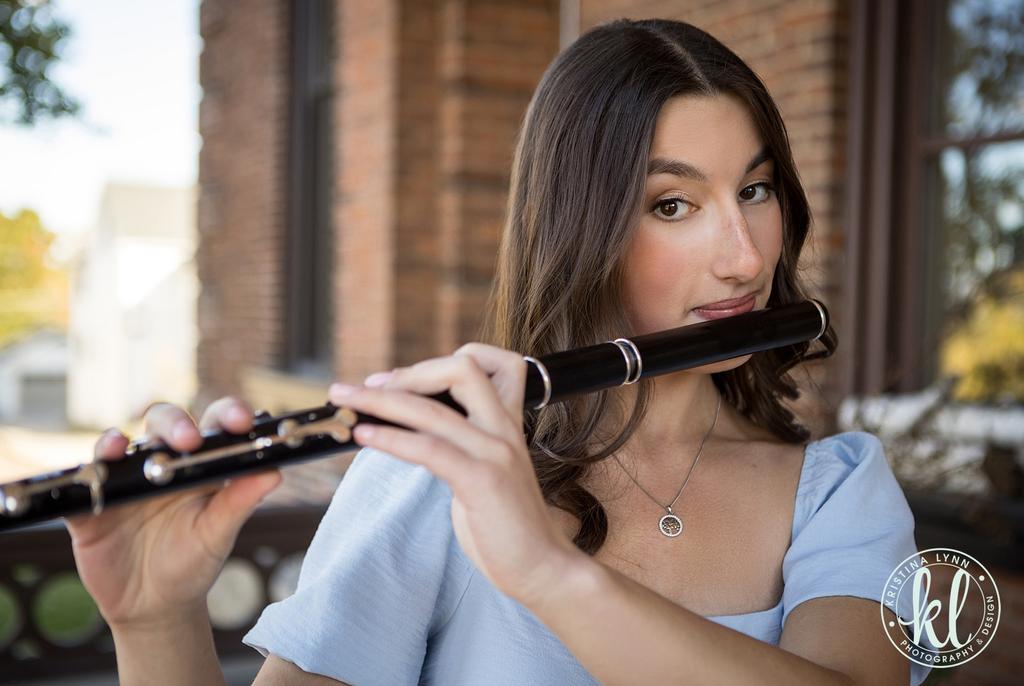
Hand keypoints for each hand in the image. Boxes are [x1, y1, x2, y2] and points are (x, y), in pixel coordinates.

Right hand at [65, 398, 281, 630]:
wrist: (154, 605)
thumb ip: (241, 502)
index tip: (243, 421)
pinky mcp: (92, 504)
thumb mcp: (218, 534)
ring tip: (124, 445)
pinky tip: (93, 471)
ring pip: (118, 445)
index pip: (215, 425)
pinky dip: (84, 473)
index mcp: (200, 464)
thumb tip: (274, 472)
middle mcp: (161, 463)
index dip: (228, 414)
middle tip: (189, 440)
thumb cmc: (194, 562)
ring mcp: (124, 480)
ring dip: (118, 440)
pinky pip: (83, 482)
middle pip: (165, 423)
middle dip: (176, 424)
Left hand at [328, 343, 582, 607]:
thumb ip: (460, 447)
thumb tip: (417, 434)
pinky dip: (390, 437)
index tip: (399, 379)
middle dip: (409, 371)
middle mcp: (504, 429)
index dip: (443, 363)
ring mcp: (495, 453)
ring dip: (380, 400)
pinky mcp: (482, 481)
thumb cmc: (508, 526)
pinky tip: (364, 436)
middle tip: (369, 385)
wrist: (543, 567)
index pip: (493, 363)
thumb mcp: (486, 473)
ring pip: (433, 409)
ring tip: (344, 399)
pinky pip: (430, 448)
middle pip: (462, 369)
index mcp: (507, 424)